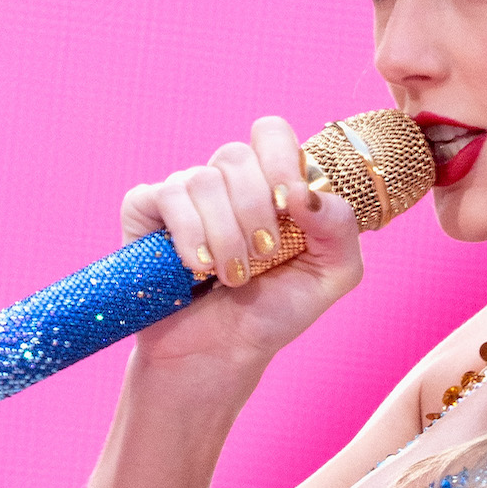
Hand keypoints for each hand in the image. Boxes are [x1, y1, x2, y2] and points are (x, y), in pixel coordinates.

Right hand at [119, 116, 364, 366]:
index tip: (288, 205)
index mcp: (270, 182)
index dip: (280, 160)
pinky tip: (194, 267)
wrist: (220, 355)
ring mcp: (184, 194)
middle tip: (263, 257)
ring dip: (224, 236)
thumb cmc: (273, 312)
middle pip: (235, 156)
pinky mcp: (146, 212)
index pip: (270, 132)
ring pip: (201, 181)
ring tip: (232, 276)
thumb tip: (308, 192)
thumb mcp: (331, 275)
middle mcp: (226, 181)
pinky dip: (186, 233)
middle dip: (255, 213)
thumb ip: (341, 227)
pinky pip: (163, 196)